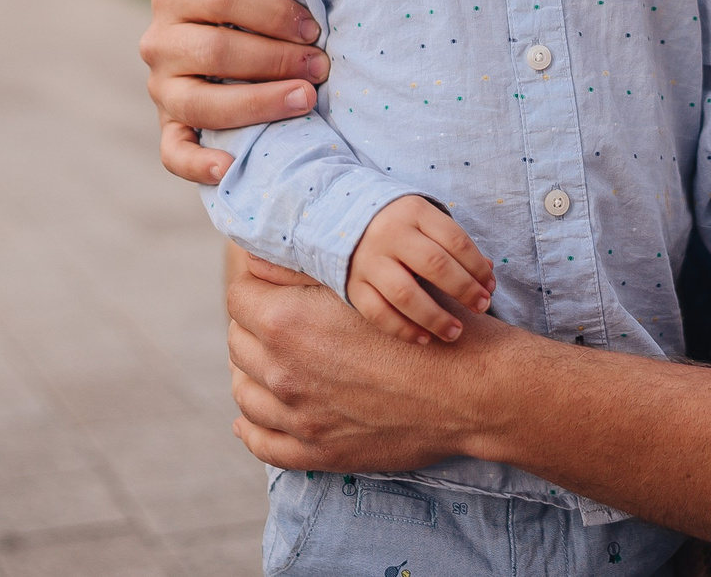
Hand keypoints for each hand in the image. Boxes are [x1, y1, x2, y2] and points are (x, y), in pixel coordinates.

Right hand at [140, 0, 328, 183]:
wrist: (218, 42)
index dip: (273, 11)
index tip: (315, 26)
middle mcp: (157, 41)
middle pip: (216, 51)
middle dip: (276, 59)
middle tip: (323, 65)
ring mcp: (160, 89)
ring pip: (202, 103)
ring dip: (258, 104)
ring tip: (307, 101)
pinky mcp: (169, 130)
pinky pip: (175, 153)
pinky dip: (199, 164)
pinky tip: (230, 168)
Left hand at [227, 248, 511, 475]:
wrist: (471, 388)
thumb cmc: (426, 322)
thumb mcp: (364, 281)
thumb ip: (303, 271)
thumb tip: (257, 259)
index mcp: (289, 322)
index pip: (240, 298)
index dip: (254, 286)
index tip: (268, 285)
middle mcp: (284, 372)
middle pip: (239, 343)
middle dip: (254, 326)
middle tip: (277, 318)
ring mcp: (299, 418)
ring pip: (245, 393)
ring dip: (252, 373)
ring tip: (268, 362)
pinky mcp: (318, 452)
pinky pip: (263, 443)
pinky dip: (252, 428)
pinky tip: (252, 418)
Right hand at [346, 196, 495, 343]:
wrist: (341, 218)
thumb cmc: (398, 224)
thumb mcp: (426, 221)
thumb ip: (454, 245)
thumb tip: (487, 274)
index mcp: (413, 212)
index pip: (455, 240)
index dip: (477, 267)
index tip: (490, 286)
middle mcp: (389, 234)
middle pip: (434, 265)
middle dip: (464, 290)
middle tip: (481, 306)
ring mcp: (368, 260)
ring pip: (405, 294)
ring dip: (436, 318)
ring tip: (456, 332)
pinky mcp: (352, 285)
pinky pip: (379, 313)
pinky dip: (403, 330)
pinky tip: (424, 338)